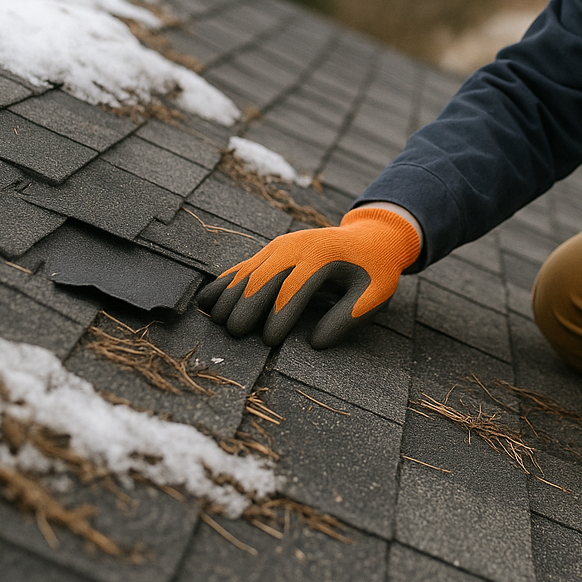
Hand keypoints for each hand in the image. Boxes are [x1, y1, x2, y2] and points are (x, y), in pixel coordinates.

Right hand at [196, 207, 419, 347]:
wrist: (371, 238)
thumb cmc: (374, 271)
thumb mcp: (374, 294)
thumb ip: (349, 317)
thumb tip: (317, 344)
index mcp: (323, 255)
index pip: (295, 286)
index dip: (280, 313)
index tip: (269, 340)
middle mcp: (296, 246)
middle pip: (265, 276)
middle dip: (247, 305)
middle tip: (234, 334)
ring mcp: (281, 246)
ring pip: (249, 270)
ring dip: (230, 295)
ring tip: (216, 321)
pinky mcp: (272, 250)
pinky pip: (244, 266)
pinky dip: (225, 282)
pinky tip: (207, 300)